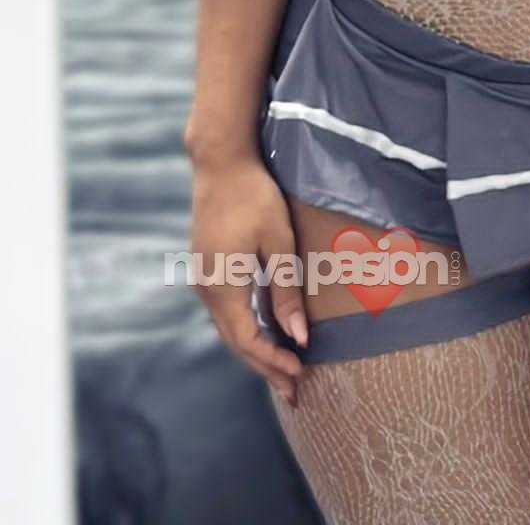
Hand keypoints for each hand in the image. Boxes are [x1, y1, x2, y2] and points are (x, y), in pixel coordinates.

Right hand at [189, 153, 307, 405]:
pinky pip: (228, 311)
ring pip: (231, 328)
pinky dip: (248, 328)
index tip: (300, 377)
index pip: (248, 341)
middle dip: (266, 367)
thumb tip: (299, 337)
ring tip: (285, 369)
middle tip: (295, 391)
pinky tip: (267, 333)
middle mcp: (207, 291)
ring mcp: (204, 281)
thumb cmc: (254, 196)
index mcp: (223, 288)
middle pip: (237, 342)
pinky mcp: (208, 269)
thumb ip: (285, 291)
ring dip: (257, 350)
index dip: (273, 362)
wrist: (220, 162)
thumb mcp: (278, 241)